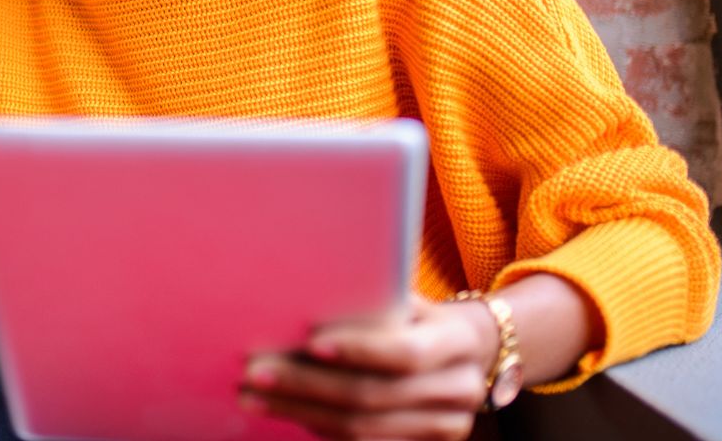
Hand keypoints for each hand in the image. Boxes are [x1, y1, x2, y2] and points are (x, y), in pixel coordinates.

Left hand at [239, 295, 496, 440]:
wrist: (467, 352)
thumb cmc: (418, 314)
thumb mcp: (407, 299)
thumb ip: (372, 301)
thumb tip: (302, 294)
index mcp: (458, 343)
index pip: (405, 352)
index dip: (358, 349)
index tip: (308, 342)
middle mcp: (461, 390)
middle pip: (372, 396)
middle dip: (305, 385)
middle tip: (255, 372)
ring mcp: (446, 427)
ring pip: (362, 428)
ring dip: (299, 412)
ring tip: (254, 396)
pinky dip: (318, 427)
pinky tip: (284, 410)